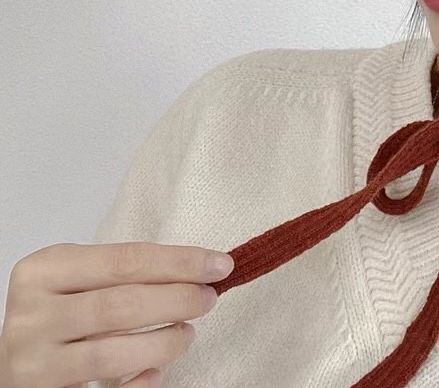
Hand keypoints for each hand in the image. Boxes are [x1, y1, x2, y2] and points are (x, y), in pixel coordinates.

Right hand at [0, 241, 233, 387]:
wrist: (7, 355)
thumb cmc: (58, 308)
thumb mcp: (79, 276)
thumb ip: (126, 271)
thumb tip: (203, 269)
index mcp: (43, 270)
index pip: (126, 260)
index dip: (180, 263)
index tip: (220, 265)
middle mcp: (31, 316)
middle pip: (122, 305)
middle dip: (177, 300)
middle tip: (208, 299)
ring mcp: (31, 363)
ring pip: (111, 354)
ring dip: (163, 344)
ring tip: (186, 334)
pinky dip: (136, 386)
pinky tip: (156, 373)